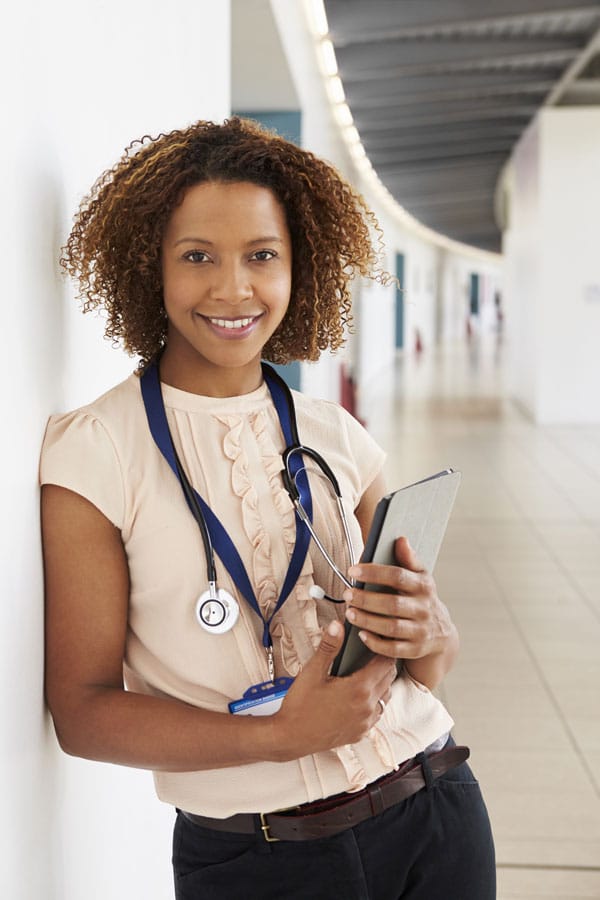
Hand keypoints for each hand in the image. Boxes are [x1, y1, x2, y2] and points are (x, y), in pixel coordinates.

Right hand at [272, 620, 396, 760]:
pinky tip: (358, 695)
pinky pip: (377, 713)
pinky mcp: (361, 732)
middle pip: (389, 677)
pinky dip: (374, 701)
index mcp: (359, 689)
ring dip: (381, 682)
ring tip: (365, 672)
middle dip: (383, 662)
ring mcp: (366, 722)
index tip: (375, 641)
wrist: (290, 738)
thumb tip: (337, 626)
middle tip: (371, 652)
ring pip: (386, 696)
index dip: (383, 648)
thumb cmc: (299, 706)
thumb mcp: (312, 672)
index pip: (385, 662)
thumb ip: (328, 647)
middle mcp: (367, 707)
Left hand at [343, 537, 456, 669]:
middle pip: (392, 604)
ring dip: (367, 620)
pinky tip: (361, 634)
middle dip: (366, 599)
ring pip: (391, 628)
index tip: (353, 571)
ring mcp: (421, 631)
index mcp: (424, 586)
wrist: (441, 632)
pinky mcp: (415, 649)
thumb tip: (401, 539)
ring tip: (349, 613)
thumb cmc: (422, 598)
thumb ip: (408, 559)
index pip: (398, 576)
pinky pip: (393, 649)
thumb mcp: (421, 576)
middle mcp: (424, 609)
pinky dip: (375, 642)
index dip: (374, 573)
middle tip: (347, 594)